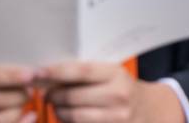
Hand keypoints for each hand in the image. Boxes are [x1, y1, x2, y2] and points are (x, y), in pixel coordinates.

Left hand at [38, 62, 182, 122]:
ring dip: (59, 111)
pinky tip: (69, 116)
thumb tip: (49, 74)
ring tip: (58, 105)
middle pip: (72, 97)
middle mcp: (119, 96)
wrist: (150, 111)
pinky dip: (68, 122)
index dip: (57, 72)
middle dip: (53, 95)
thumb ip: (86, 74)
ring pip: (73, 116)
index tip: (38, 72)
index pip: (82, 72)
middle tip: (47, 93)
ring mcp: (117, 118)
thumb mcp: (111, 75)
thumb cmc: (122, 89)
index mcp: (118, 74)